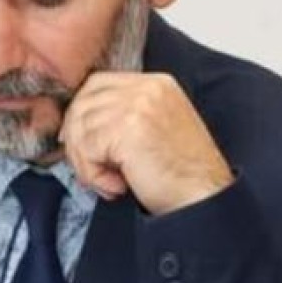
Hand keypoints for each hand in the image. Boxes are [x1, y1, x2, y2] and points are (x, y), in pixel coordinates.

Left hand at [58, 72, 234, 215]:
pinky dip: (92, 173)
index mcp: (156, 84)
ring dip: (86, 162)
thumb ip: (123, 115)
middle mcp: (146, 88)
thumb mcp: (156, 128)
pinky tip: (117, 185)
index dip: (82, 112)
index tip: (81, 140)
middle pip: (83, 102)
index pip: (97, 84)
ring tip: (111, 181)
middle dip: (77, 138)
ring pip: (79, 127)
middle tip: (92, 168)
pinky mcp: (126, 128)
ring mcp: (136, 105)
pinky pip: (85, 148)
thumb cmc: (182, 174)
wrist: (204, 199)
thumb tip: (76, 122)